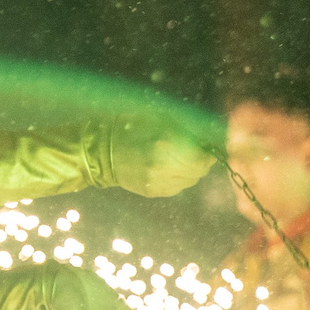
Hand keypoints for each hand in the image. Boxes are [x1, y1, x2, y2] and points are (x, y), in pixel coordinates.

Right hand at [98, 113, 219, 198]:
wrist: (99, 152)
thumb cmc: (128, 127)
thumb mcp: (157, 117)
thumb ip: (184, 126)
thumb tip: (208, 133)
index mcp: (165, 143)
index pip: (205, 154)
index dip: (209, 148)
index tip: (207, 143)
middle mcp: (164, 166)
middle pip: (201, 168)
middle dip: (201, 159)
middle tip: (195, 149)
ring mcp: (159, 182)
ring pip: (192, 179)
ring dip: (191, 168)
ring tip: (178, 156)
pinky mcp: (154, 191)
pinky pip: (179, 186)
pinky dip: (179, 177)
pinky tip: (167, 166)